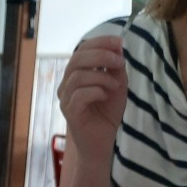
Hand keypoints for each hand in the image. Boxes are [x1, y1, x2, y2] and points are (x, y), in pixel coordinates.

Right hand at [57, 36, 126, 161]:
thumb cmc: (107, 115)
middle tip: (119, 62)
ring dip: (102, 77)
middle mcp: (67, 85)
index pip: (82, 49)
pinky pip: (80, 95)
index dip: (100, 42)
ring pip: (78, 76)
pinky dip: (96, 91)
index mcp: (76, 75)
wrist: (102, 143)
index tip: (120, 43)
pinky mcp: (70, 113)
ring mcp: (66, 100)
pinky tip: (106, 97)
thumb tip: (117, 48)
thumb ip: (115, 67)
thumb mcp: (117, 85)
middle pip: (77, 59)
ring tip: (115, 86)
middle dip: (101, 56)